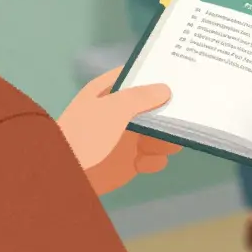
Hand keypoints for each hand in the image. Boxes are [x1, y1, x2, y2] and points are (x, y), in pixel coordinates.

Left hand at [57, 68, 181, 194]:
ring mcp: (126, 138)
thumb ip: (141, 97)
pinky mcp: (129, 162)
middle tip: (188, 114)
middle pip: (154, 107)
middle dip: (170, 111)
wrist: (64, 176)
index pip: (138, 76)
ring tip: (171, 144)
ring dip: (167, 139)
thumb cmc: (85, 135)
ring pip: (159, 134)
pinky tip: (145, 162)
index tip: (181, 75)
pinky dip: (155, 160)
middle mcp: (120, 113)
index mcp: (110, 92)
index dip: (158, 75)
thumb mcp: (113, 109)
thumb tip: (166, 89)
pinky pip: (152, 159)